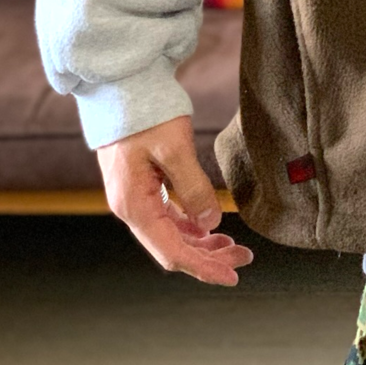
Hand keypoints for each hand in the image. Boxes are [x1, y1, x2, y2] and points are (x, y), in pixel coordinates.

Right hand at [98, 113, 253, 286]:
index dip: (203, 267)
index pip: (172, 251)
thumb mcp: (175, 148)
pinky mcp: (142, 188)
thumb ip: (194, 187)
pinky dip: (191, 226)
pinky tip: (210, 228)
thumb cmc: (146, 114)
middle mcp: (130, 209)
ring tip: (233, 246)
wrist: (121, 88)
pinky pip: (168, 218)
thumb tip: (212, 223)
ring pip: (171, 234)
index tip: (233, 276)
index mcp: (134, 205)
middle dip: (208, 258)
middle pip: (172, 248)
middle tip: (244, 258)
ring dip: (202, 244)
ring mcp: (135, 199)